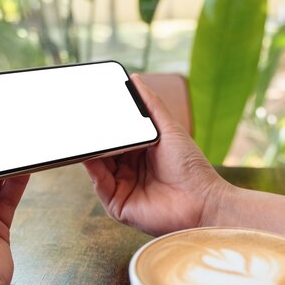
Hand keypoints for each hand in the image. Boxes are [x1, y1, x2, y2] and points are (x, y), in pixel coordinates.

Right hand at [83, 74, 229, 235]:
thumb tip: (135, 79)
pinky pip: (100, 185)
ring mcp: (122, 187)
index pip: (116, 135)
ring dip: (89, 151)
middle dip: (94, 136)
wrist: (203, 202)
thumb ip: (151, 105)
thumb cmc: (191, 167)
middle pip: (104, 150)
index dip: (105, 123)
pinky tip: (89, 155)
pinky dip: (93, 170)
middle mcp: (129, 170)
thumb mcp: (169, 129)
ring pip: (97, 166)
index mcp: (140, 152)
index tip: (92, 105)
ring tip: (82, 134)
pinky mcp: (118, 205)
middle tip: (81, 118)